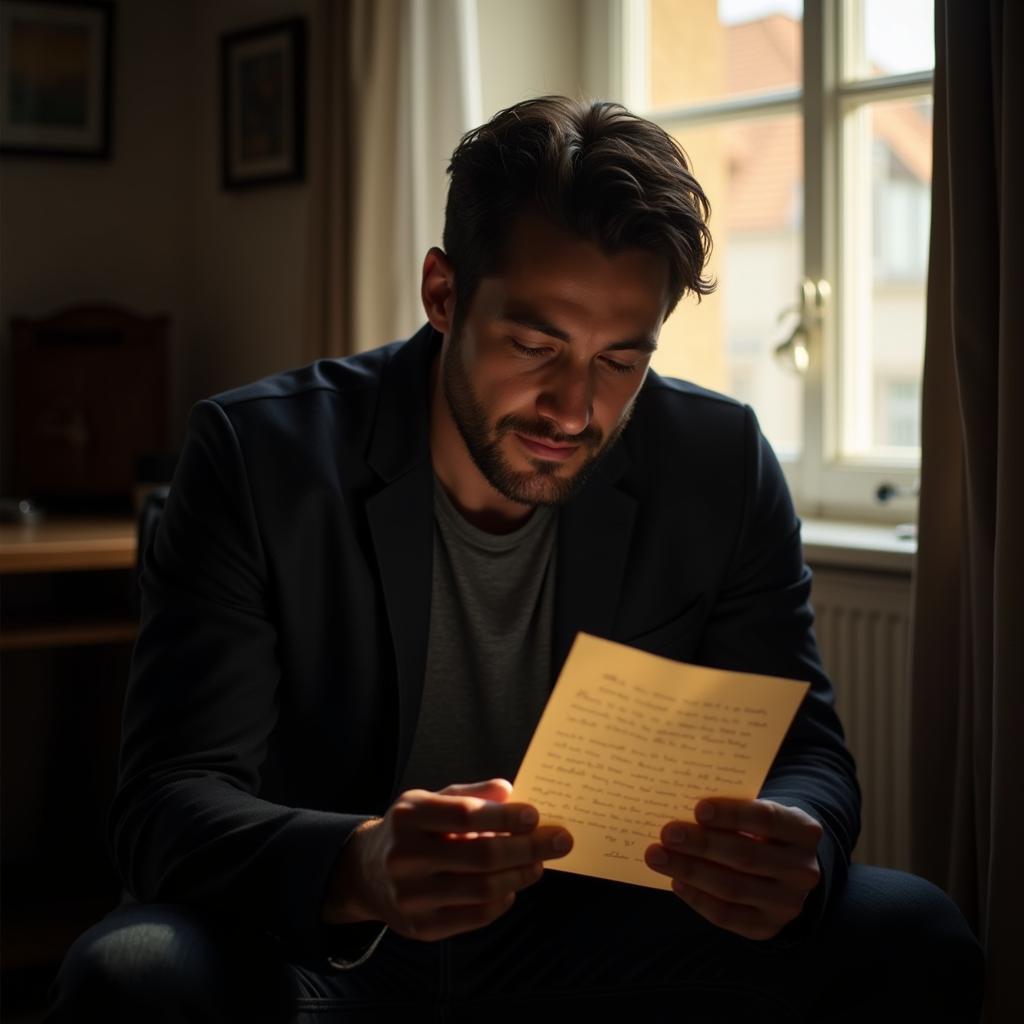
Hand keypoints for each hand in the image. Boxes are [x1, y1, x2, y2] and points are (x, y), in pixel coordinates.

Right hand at [324, 779, 572, 940]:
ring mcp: (411, 897)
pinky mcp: (420, 927)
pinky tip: (512, 886)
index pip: (464, 815)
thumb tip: (509, 791)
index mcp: (408, 817)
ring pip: (483, 890)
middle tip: (560, 841)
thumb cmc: (411, 829)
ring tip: (538, 863)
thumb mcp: (429, 800)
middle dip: (528, 848)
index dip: (504, 816)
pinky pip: (475, 917)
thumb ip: (469, 795)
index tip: (536, 815)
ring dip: (520, 875)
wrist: (366, 872)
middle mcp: (405, 858)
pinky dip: (502, 901)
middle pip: (481, 856)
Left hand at [644, 798, 822, 940]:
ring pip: (733, 888)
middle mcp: (802, 870)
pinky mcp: (768, 927)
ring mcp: (788, 903)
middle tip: (667, 833)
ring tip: (657, 856)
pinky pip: (727, 916)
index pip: (768, 819)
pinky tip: (676, 881)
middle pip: (746, 856)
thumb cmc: (761, 830)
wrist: (786, 868)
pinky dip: (697, 898)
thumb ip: (731, 812)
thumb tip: (681, 809)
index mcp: (804, 831)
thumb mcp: (758, 814)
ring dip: (690, 870)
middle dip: (702, 844)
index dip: (732, 815)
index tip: (698, 809)